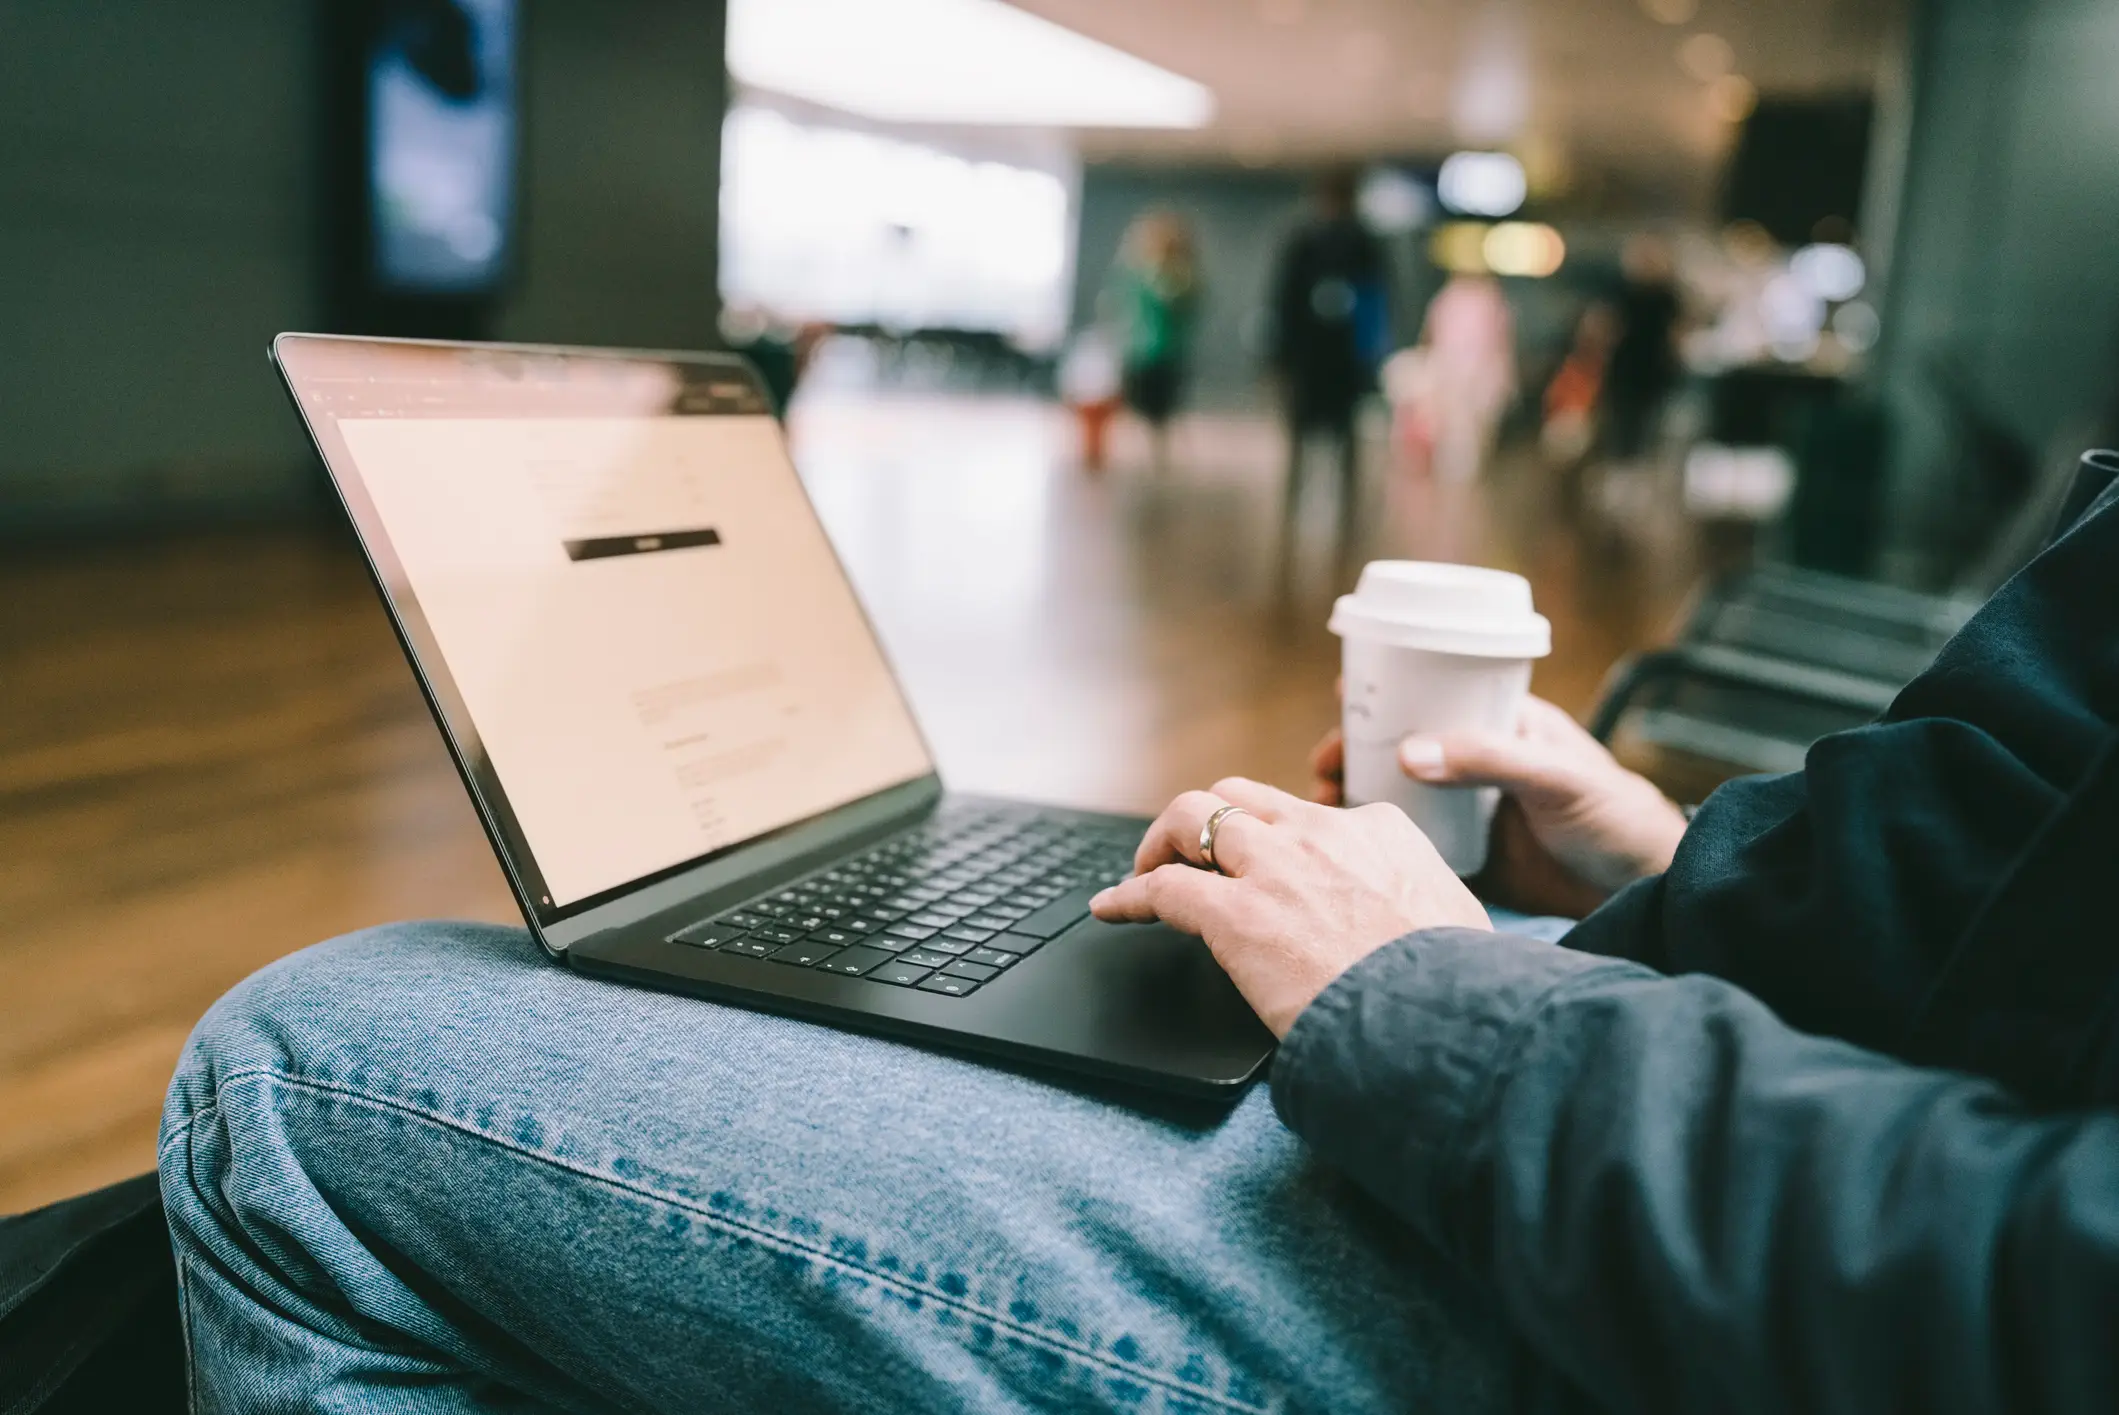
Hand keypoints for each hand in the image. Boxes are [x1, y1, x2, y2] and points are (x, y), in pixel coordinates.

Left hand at [1089, 778, 1489, 1036]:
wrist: (1438, 1017)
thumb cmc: (1457, 986)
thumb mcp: (1454, 919)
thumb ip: (1423, 902)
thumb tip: (1423, 924)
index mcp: (1377, 830)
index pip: (1304, 815)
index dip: (1272, 840)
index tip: (1260, 865)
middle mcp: (1318, 834)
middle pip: (1236, 797)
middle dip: (1205, 820)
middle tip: (1187, 855)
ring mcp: (1272, 869)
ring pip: (1190, 818)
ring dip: (1160, 842)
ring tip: (1144, 869)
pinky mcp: (1234, 914)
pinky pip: (1162, 888)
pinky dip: (1129, 895)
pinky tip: (1113, 909)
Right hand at [1312, 697, 1686, 916]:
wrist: (1644, 892)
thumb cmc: (1616, 816)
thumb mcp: (1555, 777)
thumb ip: (1487, 760)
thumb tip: (1407, 753)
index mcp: (1503, 725)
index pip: (1435, 696)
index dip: (1386, 695)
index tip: (1342, 699)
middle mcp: (1479, 763)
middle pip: (1403, 746)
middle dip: (1356, 752)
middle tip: (1320, 771)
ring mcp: (1470, 810)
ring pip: (1401, 795)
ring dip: (1359, 798)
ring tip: (1325, 810)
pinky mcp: (1469, 858)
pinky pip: (1414, 845)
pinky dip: (1379, 843)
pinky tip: (1352, 849)